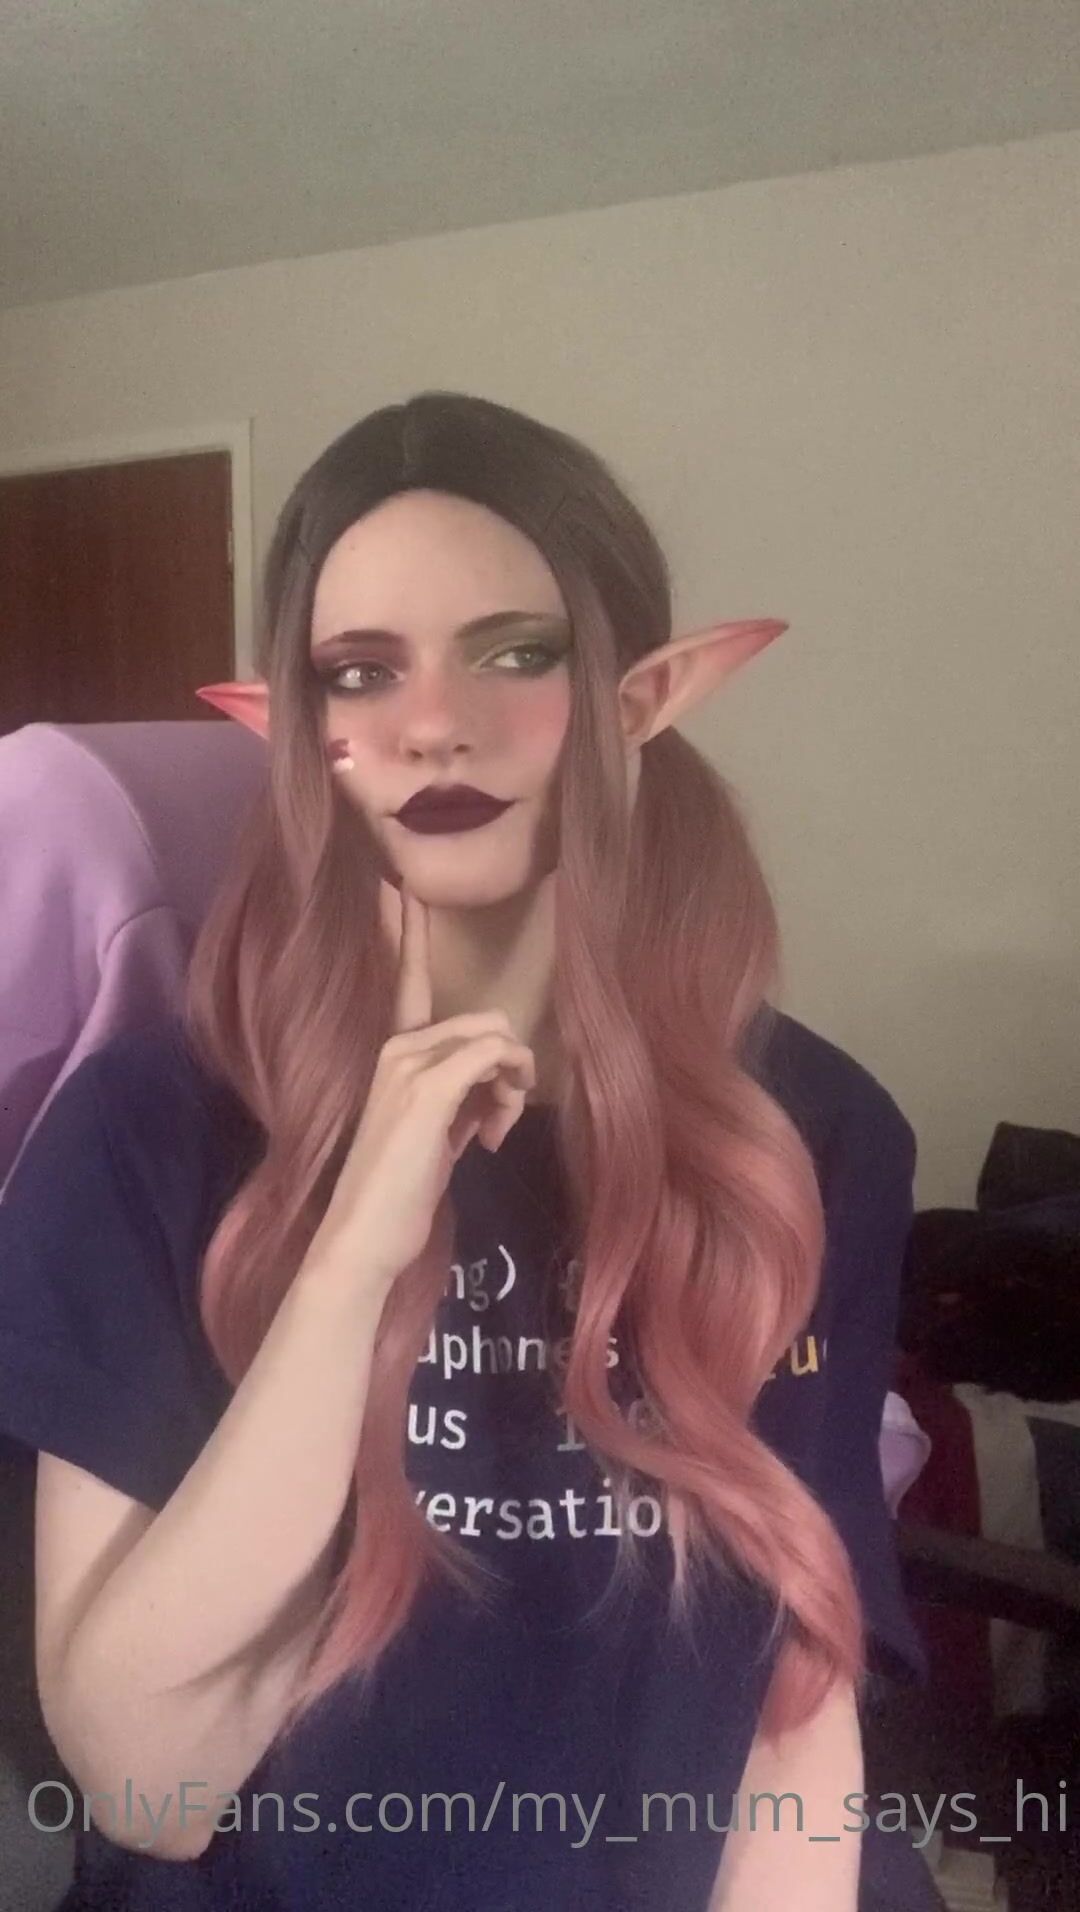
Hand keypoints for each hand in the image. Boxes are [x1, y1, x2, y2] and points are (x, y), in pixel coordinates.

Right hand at [309, 887, 534, 1290]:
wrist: (362, 1237)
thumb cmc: (395, 1194)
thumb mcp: (431, 1136)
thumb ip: (456, 1101)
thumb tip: (491, 1091)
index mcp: (392, 1053)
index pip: (406, 977)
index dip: (407, 930)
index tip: (401, 883)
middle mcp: (395, 1048)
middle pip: (483, 1019)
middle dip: (509, 1068)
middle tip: (497, 1124)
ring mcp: (407, 1065)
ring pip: (494, 1035)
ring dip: (512, 1086)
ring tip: (491, 1135)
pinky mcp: (426, 1089)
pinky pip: (492, 1055)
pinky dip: (507, 1092)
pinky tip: (487, 1139)